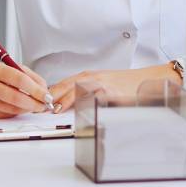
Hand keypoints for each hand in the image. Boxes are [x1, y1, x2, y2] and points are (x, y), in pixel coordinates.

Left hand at [48, 64, 177, 112]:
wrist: (146, 80)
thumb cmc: (125, 84)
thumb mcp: (102, 84)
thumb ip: (84, 90)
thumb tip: (65, 103)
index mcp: (88, 76)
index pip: (62, 83)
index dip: (50, 93)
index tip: (39, 102)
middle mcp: (92, 78)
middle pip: (66, 85)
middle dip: (53, 97)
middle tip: (42, 108)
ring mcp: (101, 84)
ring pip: (78, 90)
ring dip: (66, 101)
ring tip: (56, 110)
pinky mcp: (111, 92)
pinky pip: (95, 98)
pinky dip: (85, 104)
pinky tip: (79, 110)